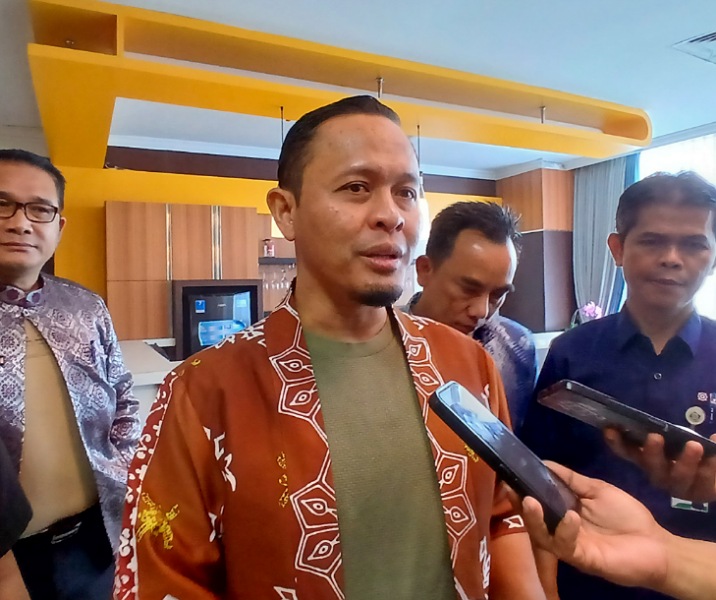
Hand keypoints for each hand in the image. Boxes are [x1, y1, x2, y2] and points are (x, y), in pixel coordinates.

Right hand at [520, 462, 670, 590]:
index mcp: (563, 513)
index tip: (510, 475)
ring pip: (543, 536)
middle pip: (534, 521)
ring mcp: (571, 546)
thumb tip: (545, 462)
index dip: (523, 490)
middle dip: (520, 506)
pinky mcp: (583, 559)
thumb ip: (572, 480)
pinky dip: (566, 530)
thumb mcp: (597, 490)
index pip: (538, 502)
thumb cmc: (627, 517)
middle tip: (510, 489)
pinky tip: (570, 517)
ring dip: (535, 519)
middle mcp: (561, 530)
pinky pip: (567, 546)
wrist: (656, 545)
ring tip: (530, 501)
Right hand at [604, 429, 715, 502]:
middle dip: (652, 453)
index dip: (617, 443)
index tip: (610, 428)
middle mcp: (659, 475)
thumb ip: (655, 427)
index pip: (627, 452)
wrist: (710, 470)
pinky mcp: (701, 493)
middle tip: (655, 437)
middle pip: (652, 467)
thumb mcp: (672, 434)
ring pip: (679, 477)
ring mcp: (680, 486)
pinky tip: (714, 442)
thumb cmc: (685, 447)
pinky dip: (711, 465)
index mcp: (647, 460)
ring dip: (685, 462)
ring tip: (694, 445)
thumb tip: (626, 420)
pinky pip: (705, 481)